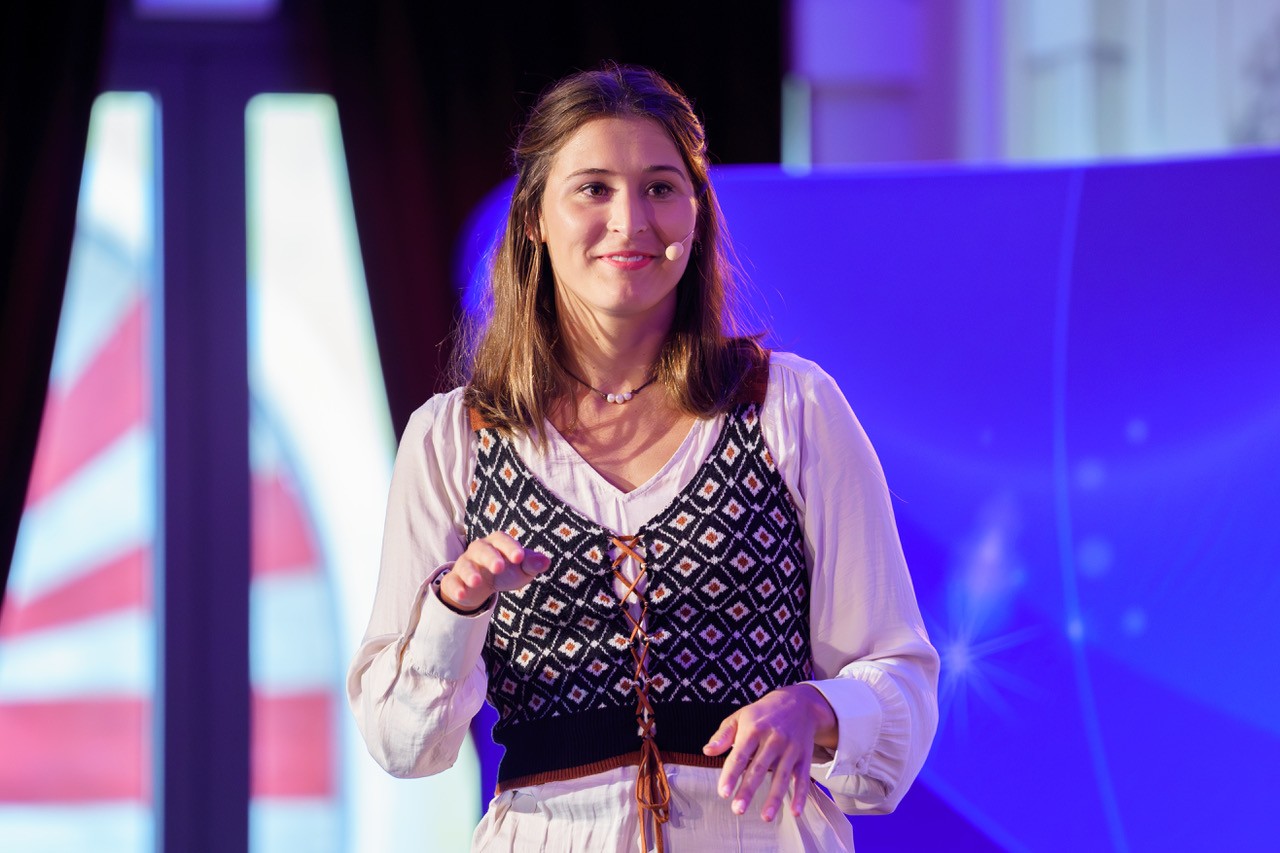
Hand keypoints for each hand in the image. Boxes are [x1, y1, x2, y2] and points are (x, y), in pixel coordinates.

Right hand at [438, 532, 550, 611]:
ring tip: (477, 582)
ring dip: (471, 573)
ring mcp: (464, 565)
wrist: (482, 585)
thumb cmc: (506, 571)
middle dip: (490, 557)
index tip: (519, 557)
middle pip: (482, 549)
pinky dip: (456, 588)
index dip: (510, 547)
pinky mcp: (454, 580)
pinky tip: (462, 594)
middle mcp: (478, 550)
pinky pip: (452, 582)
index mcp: (496, 543)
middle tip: (499, 568)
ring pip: (465, 565)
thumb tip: (546, 561)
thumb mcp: (521, 568)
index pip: (501, 539)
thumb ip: (532, 564)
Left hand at [702, 684, 837, 821]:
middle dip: (748, 790)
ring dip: (774, 798)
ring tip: (765, 818)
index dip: (731, 775)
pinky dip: (801, 796)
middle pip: (759, 768)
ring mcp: (791, 748)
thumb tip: (707, 751)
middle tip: (738, 810)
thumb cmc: (763, 714)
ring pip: (782, 776)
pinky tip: (795, 812)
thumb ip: (723, 735)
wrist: (799, 703)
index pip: (740, 755)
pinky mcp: (805, 756)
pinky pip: (803, 778)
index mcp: (753, 729)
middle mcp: (773, 739)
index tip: (723, 793)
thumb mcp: (741, 717)